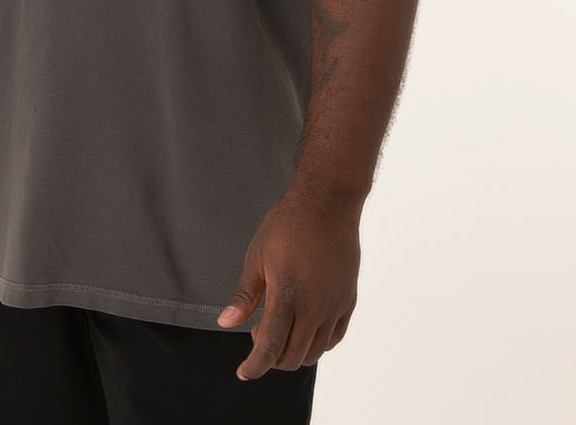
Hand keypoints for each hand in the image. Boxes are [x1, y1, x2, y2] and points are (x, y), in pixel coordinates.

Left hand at [216, 189, 360, 378]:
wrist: (327, 203)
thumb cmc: (288, 224)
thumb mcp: (256, 256)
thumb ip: (245, 295)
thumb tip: (227, 322)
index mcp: (288, 296)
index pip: (271, 347)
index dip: (255, 365)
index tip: (244, 372)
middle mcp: (315, 308)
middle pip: (293, 356)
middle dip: (272, 359)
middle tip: (258, 337)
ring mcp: (335, 306)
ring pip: (315, 351)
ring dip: (294, 353)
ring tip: (279, 329)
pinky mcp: (348, 299)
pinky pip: (334, 337)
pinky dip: (317, 344)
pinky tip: (305, 328)